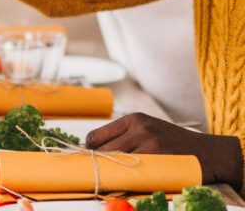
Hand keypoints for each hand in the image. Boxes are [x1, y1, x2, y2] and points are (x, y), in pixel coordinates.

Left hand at [85, 113, 242, 185]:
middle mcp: (139, 127)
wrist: (211, 153)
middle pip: (102, 150)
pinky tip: (129, 182)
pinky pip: (131, 172)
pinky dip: (126, 179)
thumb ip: (125, 138)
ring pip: (115, 162)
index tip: (91, 162)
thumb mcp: (149, 131)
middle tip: (101, 174)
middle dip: (99, 164)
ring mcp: (148, 141)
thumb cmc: (176, 145)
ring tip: (116, 178)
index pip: (95, 137)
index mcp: (133, 119)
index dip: (90, 152)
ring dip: (113, 173)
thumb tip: (92, 153)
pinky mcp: (158, 156)